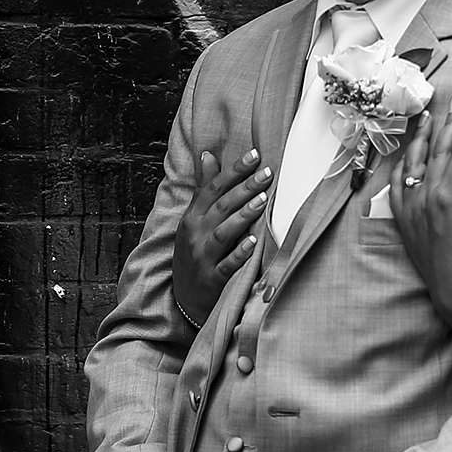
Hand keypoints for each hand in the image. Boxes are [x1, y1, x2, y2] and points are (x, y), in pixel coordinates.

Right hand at [173, 148, 270, 324]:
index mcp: (193, 217)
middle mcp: (195, 233)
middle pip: (221, 206)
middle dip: (244, 188)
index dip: (234, 171)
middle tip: (267, 173)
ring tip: (263, 200)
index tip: (255, 154)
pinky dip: (239, 253)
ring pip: (223, 233)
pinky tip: (254, 243)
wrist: (183, 297)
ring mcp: (202, 256)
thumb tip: (208, 155)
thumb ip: (204, 189)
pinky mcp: (212, 278)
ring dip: (243, 216)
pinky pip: (227, 265)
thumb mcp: (194, 220)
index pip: (213, 188)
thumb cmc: (194, 252)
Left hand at [391, 94, 451, 358]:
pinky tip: (406, 155)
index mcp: (450, 195)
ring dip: (423, 138)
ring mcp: (412, 207)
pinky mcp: (405, 220)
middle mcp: (426, 196)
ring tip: (428, 117)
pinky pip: (398, 185)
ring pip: (415, 163)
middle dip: (450, 124)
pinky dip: (402, 166)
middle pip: (440, 151)